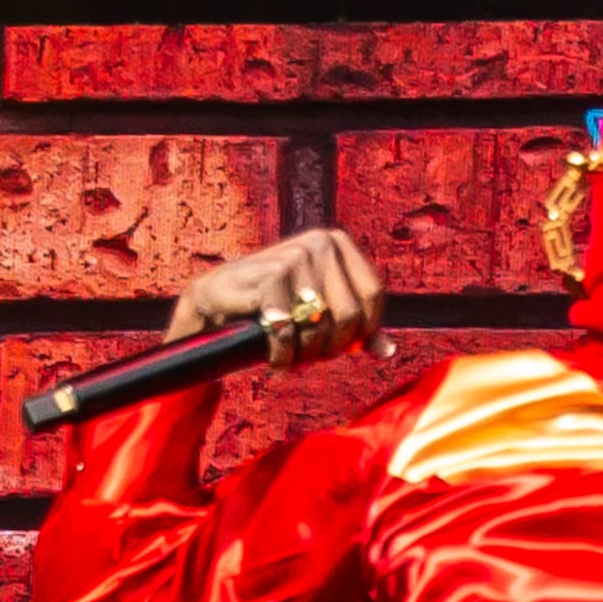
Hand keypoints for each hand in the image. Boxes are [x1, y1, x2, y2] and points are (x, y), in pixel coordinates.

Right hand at [166, 228, 386, 363]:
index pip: (373, 296)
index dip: (361, 332)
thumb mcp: (319, 317)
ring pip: (321, 323)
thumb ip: (355, 330)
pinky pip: (287, 328)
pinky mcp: (267, 275)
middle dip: (330, 348)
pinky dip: (281, 353)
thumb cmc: (272, 312)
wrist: (215, 308)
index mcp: (337, 244)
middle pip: (349, 313)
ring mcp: (294, 255)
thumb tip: (388, 350)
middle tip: (308, 359)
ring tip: (289, 358)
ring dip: (304, 353)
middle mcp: (319, 242)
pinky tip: (273, 358)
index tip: (340, 348)